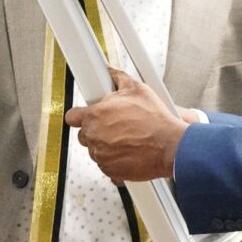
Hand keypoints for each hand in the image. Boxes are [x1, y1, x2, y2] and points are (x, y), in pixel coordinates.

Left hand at [64, 68, 186, 183]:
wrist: (169, 145)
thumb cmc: (155, 119)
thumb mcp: (137, 89)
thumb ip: (118, 78)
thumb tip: (110, 71)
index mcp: (95, 116)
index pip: (72, 117)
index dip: (80, 116)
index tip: (86, 116)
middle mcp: (94, 136)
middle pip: (85, 134)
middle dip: (97, 130)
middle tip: (115, 127)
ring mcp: (101, 155)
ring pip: (96, 150)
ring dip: (106, 146)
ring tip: (127, 139)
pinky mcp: (110, 171)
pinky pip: (106, 165)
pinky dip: (115, 161)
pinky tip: (129, 152)